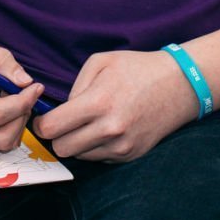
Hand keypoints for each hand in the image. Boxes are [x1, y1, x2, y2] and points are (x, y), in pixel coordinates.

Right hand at [0, 22, 45, 150]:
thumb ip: (0, 60)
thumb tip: (26, 81)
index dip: (24, 102)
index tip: (36, 86)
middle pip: (0, 138)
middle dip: (22, 118)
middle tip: (28, 94)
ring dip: (15, 124)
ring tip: (16, 97)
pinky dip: (5, 126)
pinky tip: (5, 102)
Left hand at [33, 48, 197, 161]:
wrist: (179, 85)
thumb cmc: (137, 68)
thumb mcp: (100, 61)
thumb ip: (75, 86)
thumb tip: (62, 109)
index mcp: (98, 102)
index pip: (52, 128)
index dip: (40, 125)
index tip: (42, 119)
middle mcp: (109, 129)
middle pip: (62, 149)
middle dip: (57, 137)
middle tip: (62, 123)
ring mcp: (122, 146)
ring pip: (80, 156)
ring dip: (77, 142)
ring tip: (88, 123)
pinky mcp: (131, 155)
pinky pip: (99, 158)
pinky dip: (96, 146)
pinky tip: (105, 128)